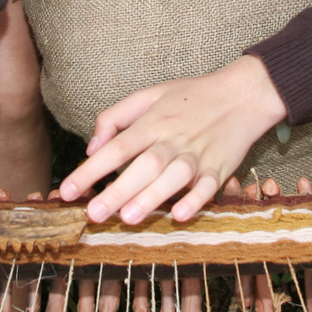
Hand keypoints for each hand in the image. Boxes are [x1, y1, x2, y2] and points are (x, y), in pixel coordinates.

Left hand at [59, 54, 286, 225]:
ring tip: (128, 217)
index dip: (90, 170)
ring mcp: (198, 154)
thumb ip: (115, 117)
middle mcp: (173, 139)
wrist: (243, 94)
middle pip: (142, 165)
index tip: (68, 191)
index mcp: (152, 122)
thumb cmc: (191, 96)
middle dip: (117, 190)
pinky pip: (208, 186)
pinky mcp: (220, 167)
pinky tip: (179, 214)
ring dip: (152, 197)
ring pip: (173, 177)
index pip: (116, 148)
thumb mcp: (149, 95)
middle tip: (93, 214)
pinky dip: (195, 200)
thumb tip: (91, 147)